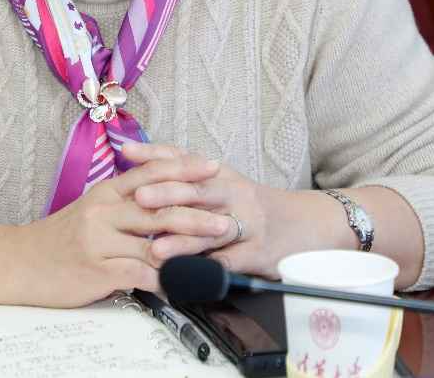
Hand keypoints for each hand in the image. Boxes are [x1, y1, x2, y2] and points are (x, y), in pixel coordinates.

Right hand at [10, 151, 230, 306]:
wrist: (19, 262)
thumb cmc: (58, 239)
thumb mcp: (90, 210)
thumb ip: (122, 202)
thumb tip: (161, 199)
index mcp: (105, 192)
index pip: (151, 172)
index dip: (184, 168)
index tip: (212, 167)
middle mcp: (103, 210)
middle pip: (160, 206)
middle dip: (198, 211)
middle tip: (226, 216)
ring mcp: (99, 239)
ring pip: (155, 241)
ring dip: (189, 247)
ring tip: (214, 250)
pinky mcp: (97, 269)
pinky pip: (139, 274)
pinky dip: (164, 280)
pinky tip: (181, 283)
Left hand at [123, 142, 329, 278]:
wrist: (305, 224)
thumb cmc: (252, 204)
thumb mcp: (223, 182)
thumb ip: (187, 176)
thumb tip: (138, 167)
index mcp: (220, 173)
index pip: (184, 158)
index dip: (156, 155)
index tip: (127, 153)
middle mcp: (234, 193)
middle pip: (197, 192)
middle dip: (167, 194)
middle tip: (138, 199)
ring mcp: (248, 223)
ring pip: (212, 230)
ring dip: (183, 240)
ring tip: (157, 250)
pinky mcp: (257, 253)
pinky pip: (229, 263)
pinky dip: (207, 271)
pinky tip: (187, 279)